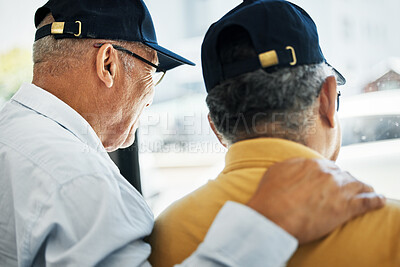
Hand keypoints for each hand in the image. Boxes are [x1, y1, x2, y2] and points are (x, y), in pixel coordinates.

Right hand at [247, 158, 385, 243]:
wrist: (271, 217)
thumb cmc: (268, 197)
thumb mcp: (275, 171)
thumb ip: (291, 166)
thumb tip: (297, 165)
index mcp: (311, 164)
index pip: (328, 167)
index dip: (331, 175)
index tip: (331, 181)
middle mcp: (327, 173)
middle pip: (344, 175)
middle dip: (347, 181)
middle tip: (347, 189)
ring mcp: (338, 189)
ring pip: (359, 185)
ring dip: (364, 189)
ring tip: (368, 193)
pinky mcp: (346, 208)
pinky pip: (368, 202)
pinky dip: (376, 201)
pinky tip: (379, 201)